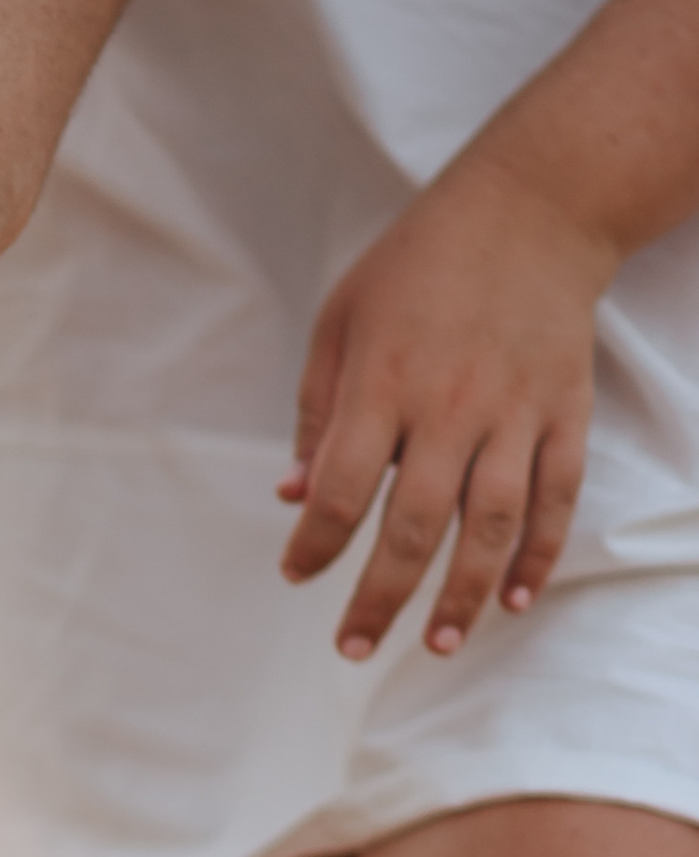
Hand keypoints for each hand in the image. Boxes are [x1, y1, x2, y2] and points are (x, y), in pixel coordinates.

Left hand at [280, 153, 607, 658]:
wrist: (532, 208)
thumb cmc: (418, 266)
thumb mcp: (341, 321)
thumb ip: (317, 412)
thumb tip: (291, 496)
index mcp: (383, 382)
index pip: (339, 487)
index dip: (314, 543)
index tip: (295, 575)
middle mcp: (450, 405)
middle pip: (413, 525)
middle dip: (379, 597)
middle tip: (351, 648)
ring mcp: (516, 411)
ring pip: (490, 525)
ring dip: (463, 595)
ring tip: (436, 645)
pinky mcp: (564, 411)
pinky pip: (556, 498)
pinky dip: (539, 555)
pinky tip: (516, 601)